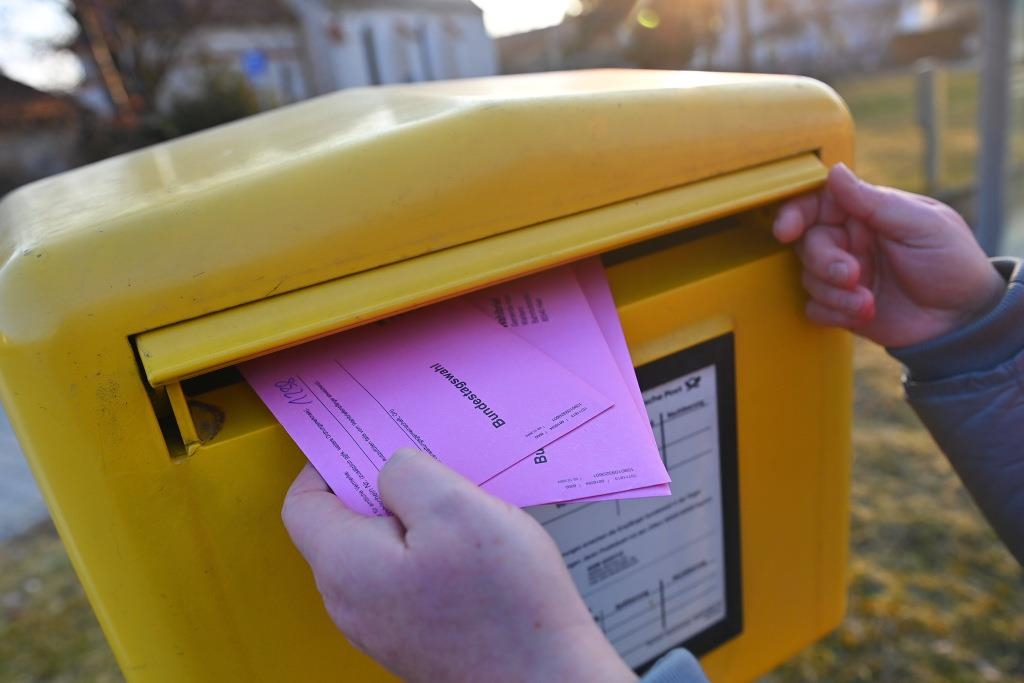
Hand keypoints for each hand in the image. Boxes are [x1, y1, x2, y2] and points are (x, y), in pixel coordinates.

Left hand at [282, 449, 636, 682]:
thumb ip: (407, 472)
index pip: (303, 502)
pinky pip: (406, 577)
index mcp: (346, 565)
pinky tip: (473, 546)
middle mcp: (352, 601)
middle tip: (429, 466)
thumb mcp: (455, 507)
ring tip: (462, 507)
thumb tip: (390, 468)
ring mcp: (382, 623)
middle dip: (385, 487)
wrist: (545, 681)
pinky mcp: (414, 634)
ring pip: (381, 550)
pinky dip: (431, 551)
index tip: (364, 441)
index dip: (329, 463)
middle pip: (345, 524)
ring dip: (415, 520)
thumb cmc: (505, 608)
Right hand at [772, 163, 1004, 347]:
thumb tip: (834, 171)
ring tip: (868, 302)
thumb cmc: (952, 263)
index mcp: (866, 213)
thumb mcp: (921, 225)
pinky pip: (814, 307)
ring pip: (808, 278)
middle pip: (808, 244)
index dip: (795, 212)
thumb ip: (873, 201)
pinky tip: (861, 313)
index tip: (787, 230)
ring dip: (835, 293)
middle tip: (853, 275)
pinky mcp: (841, 305)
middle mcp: (850, 241)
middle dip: (825, 263)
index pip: (817, 203)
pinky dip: (833, 312)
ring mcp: (843, 274)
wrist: (963, 320)